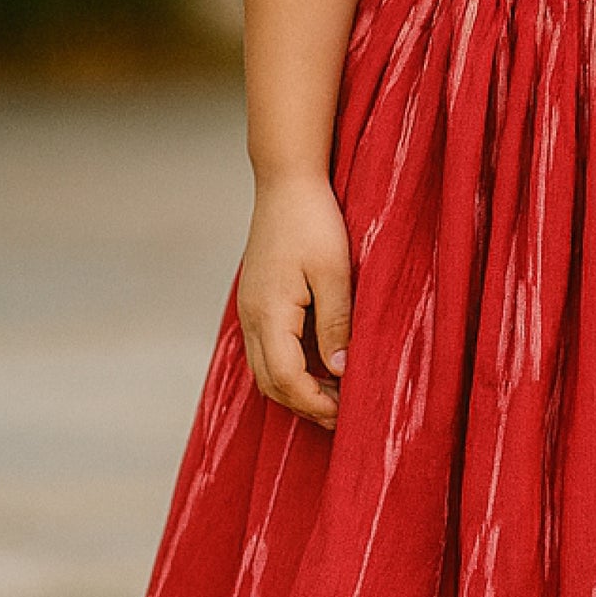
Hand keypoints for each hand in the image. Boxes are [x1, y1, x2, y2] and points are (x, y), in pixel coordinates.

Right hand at [238, 171, 351, 428]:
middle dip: (305, 405)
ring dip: (297, 388)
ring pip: (265, 369)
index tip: (346, 413)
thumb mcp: (335, 273)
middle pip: (270, 383)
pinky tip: (321, 365)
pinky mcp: (256, 301)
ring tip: (336, 395)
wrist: (285, 182)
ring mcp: (249, 310)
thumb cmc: (314, 220)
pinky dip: (291, 367)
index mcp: (269, 313)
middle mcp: (251, 317)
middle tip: (345, 414)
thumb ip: (336, 324)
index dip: (315, 403)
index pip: (286, 379)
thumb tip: (340, 372)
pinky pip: (267, 349)